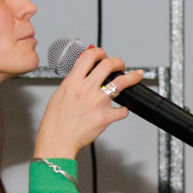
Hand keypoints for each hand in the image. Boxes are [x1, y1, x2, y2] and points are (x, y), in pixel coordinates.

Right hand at [33, 46, 144, 160]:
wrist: (57, 140)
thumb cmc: (55, 121)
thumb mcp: (59, 94)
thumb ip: (73, 82)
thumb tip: (83, 73)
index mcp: (73, 82)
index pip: (89, 56)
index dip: (99, 52)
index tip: (103, 55)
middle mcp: (86, 90)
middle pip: (109, 64)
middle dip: (118, 62)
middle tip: (120, 66)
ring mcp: (98, 103)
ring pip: (122, 83)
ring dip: (132, 77)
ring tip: (137, 76)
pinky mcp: (105, 117)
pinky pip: (122, 110)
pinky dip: (123, 110)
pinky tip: (121, 110)